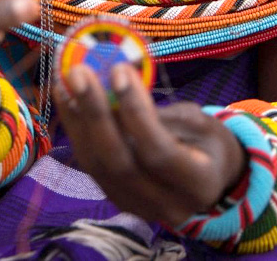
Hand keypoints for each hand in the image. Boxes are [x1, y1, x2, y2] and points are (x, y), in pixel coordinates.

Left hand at [53, 63, 245, 226]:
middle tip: (79, 72)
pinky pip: (91, 165)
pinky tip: (67, 98)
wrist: (210, 181)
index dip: (136, 112)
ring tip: (66, 81)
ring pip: (97, 166)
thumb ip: (164, 114)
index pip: (159, 151)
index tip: (119, 70)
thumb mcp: (202, 122)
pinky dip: (76, 130)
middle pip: (119, 162)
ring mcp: (137, 207)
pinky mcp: (116, 198)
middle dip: (95, 113)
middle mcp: (166, 204)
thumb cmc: (209, 143)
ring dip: (77, 120)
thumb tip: (118, 89)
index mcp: (199, 184)